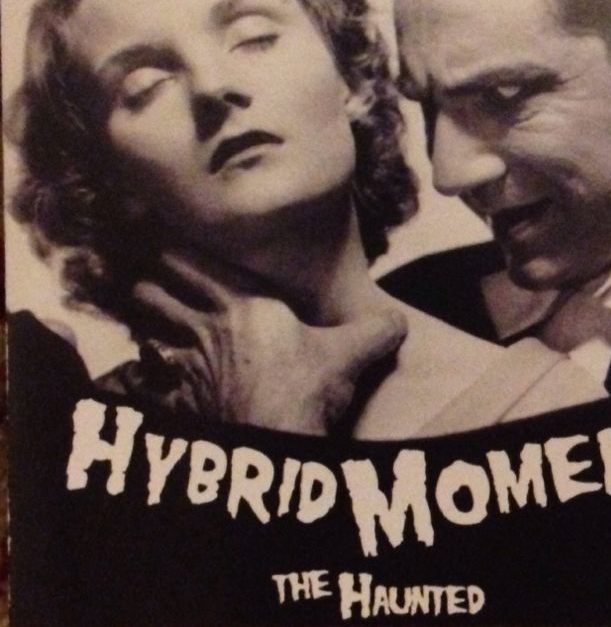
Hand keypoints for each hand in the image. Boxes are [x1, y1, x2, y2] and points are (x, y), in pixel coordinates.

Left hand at [133, 251, 406, 433]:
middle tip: (144, 277)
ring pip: (147, 332)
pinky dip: (149, 380)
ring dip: (145, 324)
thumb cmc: (307, 388)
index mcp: (245, 306)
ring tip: (146, 322)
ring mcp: (189, 365)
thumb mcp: (350, 355)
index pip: (194, 265)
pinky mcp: (183, 401)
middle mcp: (208, 328)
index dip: (171, 249)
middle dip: (148, 284)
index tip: (157, 236)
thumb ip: (376, 332)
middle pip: (155, 294)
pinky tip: (149, 382)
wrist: (275, 441)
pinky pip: (153, 384)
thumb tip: (400, 321)